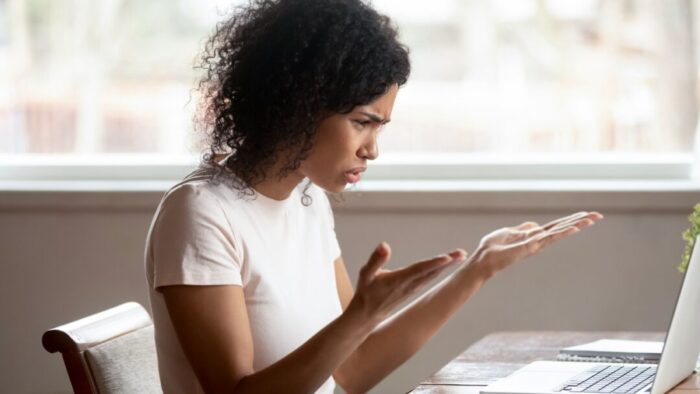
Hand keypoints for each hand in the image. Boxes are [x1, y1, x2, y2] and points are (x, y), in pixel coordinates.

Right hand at [347, 242, 466, 323]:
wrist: (367, 314)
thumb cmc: (366, 292)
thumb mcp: (366, 274)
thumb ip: (376, 260)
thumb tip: (384, 245)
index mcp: (398, 280)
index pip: (419, 269)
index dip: (433, 263)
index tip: (447, 258)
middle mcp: (409, 285)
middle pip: (431, 272)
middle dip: (447, 263)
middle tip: (462, 254)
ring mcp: (412, 288)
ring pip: (432, 275)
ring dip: (447, 265)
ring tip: (460, 256)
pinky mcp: (413, 289)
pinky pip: (429, 277)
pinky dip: (439, 269)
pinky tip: (446, 264)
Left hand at [472, 211, 603, 276]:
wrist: (483, 259)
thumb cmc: (492, 248)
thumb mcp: (508, 232)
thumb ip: (522, 229)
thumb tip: (534, 225)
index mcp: (533, 236)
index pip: (556, 226)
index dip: (570, 220)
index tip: (586, 215)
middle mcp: (538, 240)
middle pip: (562, 228)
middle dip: (580, 222)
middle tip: (598, 216)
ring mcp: (536, 244)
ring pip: (560, 232)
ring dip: (576, 225)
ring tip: (592, 219)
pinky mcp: (530, 246)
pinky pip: (548, 238)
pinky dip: (562, 232)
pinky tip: (573, 228)